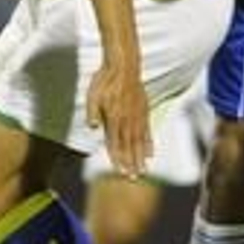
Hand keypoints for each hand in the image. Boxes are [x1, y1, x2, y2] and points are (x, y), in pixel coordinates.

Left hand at [86, 62, 150, 177]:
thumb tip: (93, 127)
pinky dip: (149, 143)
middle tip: (134, 179)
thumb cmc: (104, 80)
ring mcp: (137, 116)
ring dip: (141, 158)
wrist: (123, 65)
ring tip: (144, 171)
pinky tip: (151, 154)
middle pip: (129, 146)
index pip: (115, 143)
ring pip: (139, 141)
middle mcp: (127, 120)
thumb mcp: (92, 95)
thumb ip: (92, 112)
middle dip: (131, 164)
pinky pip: (147, 131)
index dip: (117, 159)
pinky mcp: (143, 111)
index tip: (120, 172)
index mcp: (113, 118)